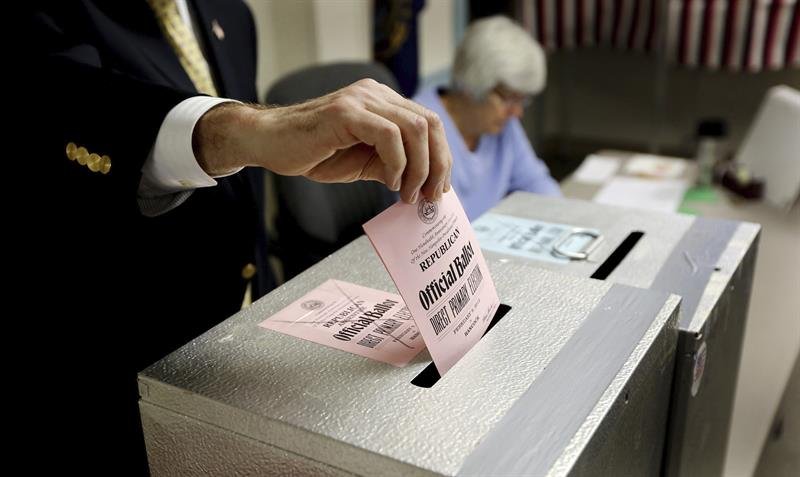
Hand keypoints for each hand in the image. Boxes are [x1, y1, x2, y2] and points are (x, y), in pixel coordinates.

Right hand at [194, 79, 451, 202]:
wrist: (269, 144)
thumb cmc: (313, 153)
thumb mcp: (364, 163)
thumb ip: (394, 166)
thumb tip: (426, 186)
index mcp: (384, 103)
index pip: (430, 124)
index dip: (442, 158)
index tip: (438, 191)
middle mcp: (376, 94)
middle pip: (429, 124)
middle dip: (437, 165)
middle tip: (428, 197)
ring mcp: (361, 99)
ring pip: (414, 128)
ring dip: (418, 168)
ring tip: (406, 194)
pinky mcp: (346, 111)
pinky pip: (388, 135)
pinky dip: (396, 162)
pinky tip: (388, 182)